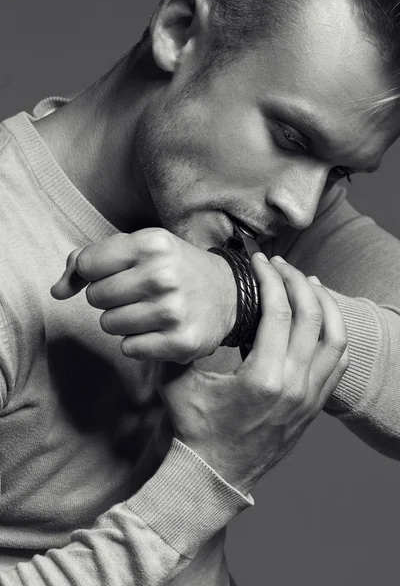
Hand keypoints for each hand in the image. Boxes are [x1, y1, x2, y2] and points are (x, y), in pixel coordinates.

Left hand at [50, 228, 235, 362]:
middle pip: (95, 297)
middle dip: (109, 297)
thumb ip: (91, 261)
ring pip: (108, 324)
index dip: (95, 272)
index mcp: (153, 243)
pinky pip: (128, 348)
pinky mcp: (180, 342)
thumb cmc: (176, 268)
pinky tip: (158, 329)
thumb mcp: (141, 248)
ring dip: (122, 320)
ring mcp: (173, 312)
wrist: (228, 294)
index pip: (87, 264)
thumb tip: (56, 291)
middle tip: (137, 293)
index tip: (114, 272)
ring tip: (149, 310)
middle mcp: (163, 275)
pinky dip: (138, 341)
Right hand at [155, 253, 348, 494]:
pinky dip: (334, 333)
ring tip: (308, 283)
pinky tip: (320, 319)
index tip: (259, 261)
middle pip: (313, 316)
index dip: (270, 278)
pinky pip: (339, 362)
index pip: (279, 311)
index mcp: (263, 377)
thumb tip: (173, 313)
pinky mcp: (315, 405)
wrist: (216, 476)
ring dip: (325, 304)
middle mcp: (295, 385)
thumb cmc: (195, 430)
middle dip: (298, 281)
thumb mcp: (177, 385)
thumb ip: (176, 347)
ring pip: (336, 338)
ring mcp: (310, 397)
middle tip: (281, 264)